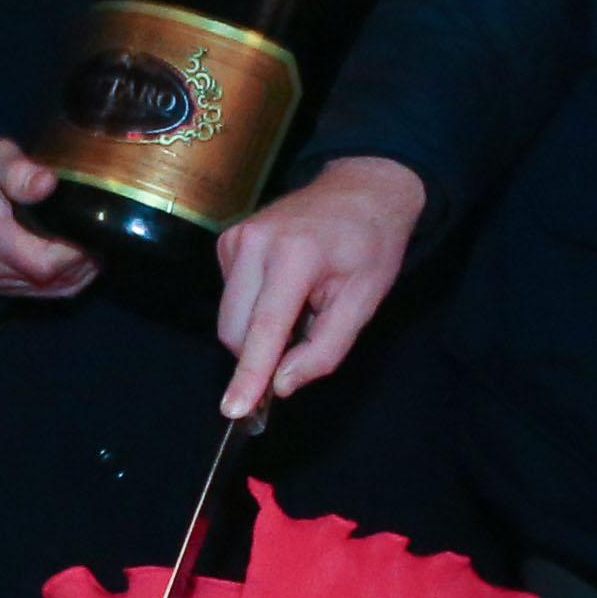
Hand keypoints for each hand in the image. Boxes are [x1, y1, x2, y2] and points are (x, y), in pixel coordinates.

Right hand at [0, 133, 93, 301]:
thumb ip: (18, 170)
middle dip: (83, 256)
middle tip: (95, 227)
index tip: (89, 224)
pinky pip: (54, 290)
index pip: (44, 261)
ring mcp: (1, 282)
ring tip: (90, 237)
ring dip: (82, 266)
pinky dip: (74, 273)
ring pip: (59, 287)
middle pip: (54, 277)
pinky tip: (80, 252)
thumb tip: (47, 184)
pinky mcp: (11, 289)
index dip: (76, 250)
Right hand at [216, 153, 421, 410]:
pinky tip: (283, 288)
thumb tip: (281, 384)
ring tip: (299, 304)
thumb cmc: (370, 245)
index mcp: (295, 255)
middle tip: (302, 343)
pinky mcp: (226, 241)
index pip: (265, 327)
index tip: (234, 409)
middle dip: (260, 353)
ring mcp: (235, 239)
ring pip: (229, 317)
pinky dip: (253, 308)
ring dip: (258, 330)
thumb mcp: (363, 301)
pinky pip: (230, 298)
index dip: (250, 373)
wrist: (360, 188)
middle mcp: (254, 243)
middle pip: (236, 329)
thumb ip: (324, 349)